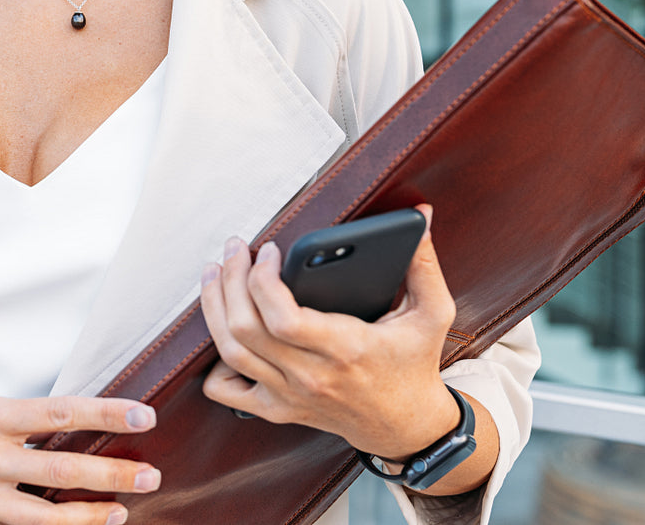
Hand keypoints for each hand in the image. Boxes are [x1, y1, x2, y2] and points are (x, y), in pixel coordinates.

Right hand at [0, 391, 161, 524]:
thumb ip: (23, 423)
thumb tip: (80, 433)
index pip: (60, 412)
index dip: (106, 413)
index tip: (145, 415)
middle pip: (60, 468)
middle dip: (111, 475)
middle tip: (149, 476)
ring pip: (42, 517)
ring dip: (87, 517)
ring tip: (118, 513)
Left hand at [197, 204, 460, 460]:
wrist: (408, 428)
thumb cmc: (415, 365)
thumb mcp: (432, 314)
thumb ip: (424, 264)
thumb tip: (421, 216)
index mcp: (344, 349)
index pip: (283, 319)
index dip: (262, 279)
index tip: (267, 249)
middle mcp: (310, 376)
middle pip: (245, 328)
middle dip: (230, 279)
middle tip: (234, 249)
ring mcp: (289, 395)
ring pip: (230, 352)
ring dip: (213, 308)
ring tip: (215, 273)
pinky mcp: (277, 408)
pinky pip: (226, 390)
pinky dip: (214, 361)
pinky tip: (222, 328)